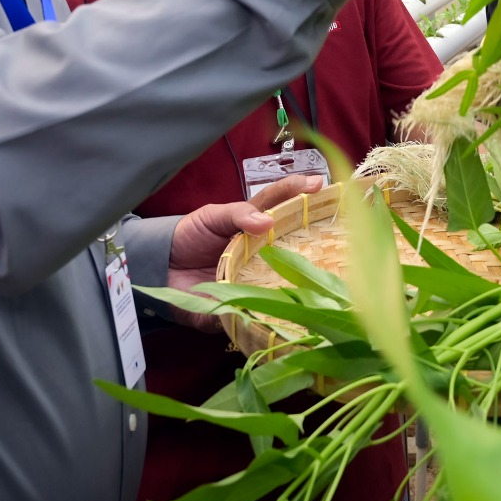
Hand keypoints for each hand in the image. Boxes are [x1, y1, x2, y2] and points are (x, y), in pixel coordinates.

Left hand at [166, 174, 322, 328]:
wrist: (159, 269)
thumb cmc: (189, 236)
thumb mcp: (211, 216)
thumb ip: (237, 215)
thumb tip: (266, 222)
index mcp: (255, 226)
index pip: (282, 205)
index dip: (300, 192)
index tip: (319, 184)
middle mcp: (262, 254)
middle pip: (294, 245)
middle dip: (317, 238)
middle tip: (341, 230)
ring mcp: (255, 280)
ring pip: (287, 282)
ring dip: (304, 281)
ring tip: (327, 273)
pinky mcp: (241, 306)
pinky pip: (261, 314)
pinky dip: (273, 315)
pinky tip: (291, 316)